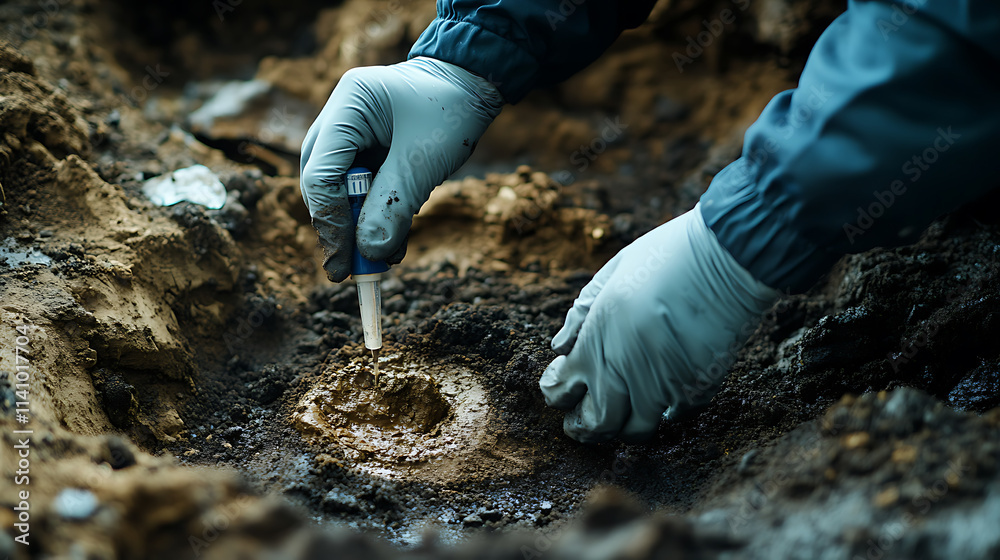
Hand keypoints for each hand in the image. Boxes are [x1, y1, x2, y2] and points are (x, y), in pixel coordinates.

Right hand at [299, 57, 503, 280]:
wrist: (473, 85)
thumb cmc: (452, 110)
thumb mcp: (425, 161)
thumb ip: (394, 205)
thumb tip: (369, 253)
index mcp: (348, 105)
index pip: (319, 174)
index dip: (329, 222)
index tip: (343, 263)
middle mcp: (338, 117)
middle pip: (319, 183)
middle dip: (339, 227)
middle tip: (352, 270)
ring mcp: (348, 133)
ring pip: (337, 190)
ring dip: (358, 226)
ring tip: (381, 258)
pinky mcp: (363, 149)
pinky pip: (359, 189)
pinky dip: (374, 216)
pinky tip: (392, 242)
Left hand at [540, 204, 778, 442]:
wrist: (729, 256)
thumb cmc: (669, 255)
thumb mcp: (614, 271)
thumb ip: (583, 311)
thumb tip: (560, 347)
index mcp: (598, 336)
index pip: (561, 388)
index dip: (556, 393)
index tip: (559, 386)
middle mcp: (624, 367)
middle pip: (595, 423)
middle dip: (582, 428)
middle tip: (578, 425)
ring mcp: (662, 383)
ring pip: (634, 431)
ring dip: (622, 429)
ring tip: (618, 420)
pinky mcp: (697, 389)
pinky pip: (675, 418)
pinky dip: (665, 415)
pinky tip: (661, 403)